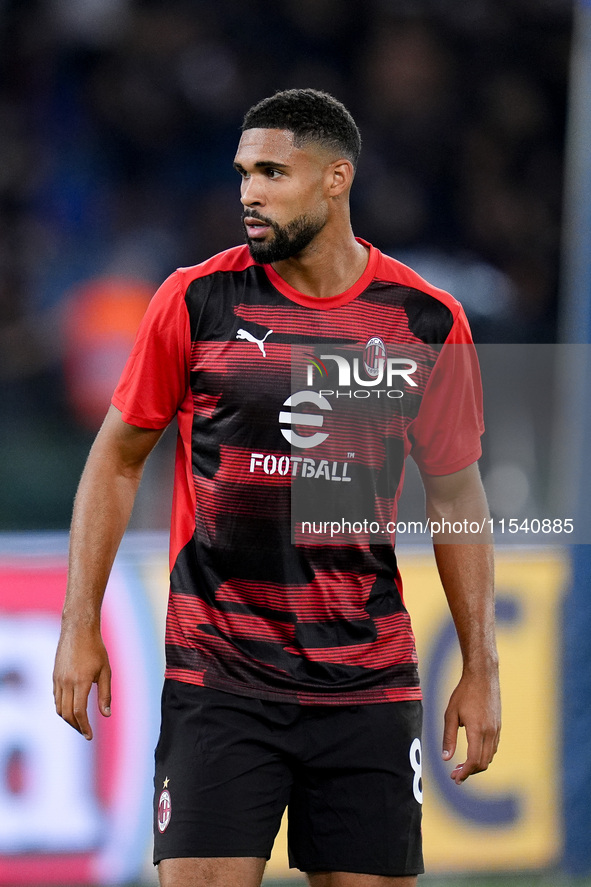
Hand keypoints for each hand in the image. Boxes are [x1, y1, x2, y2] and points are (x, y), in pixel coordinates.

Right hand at [53, 626, 111, 740]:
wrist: (78, 630)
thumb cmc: (96, 649)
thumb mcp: (105, 671)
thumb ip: (105, 694)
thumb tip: (106, 715)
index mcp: (81, 681)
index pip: (79, 712)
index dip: (84, 726)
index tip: (89, 735)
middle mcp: (66, 682)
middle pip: (67, 713)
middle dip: (76, 726)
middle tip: (86, 732)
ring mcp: (58, 679)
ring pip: (59, 707)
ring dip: (68, 719)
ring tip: (80, 723)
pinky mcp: (54, 676)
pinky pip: (56, 698)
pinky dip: (62, 708)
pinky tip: (72, 709)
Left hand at [442, 667, 500, 783]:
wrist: (483, 676)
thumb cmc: (464, 693)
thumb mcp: (450, 714)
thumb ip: (448, 737)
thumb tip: (446, 758)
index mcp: (477, 730)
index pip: (474, 760)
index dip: (464, 773)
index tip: (455, 778)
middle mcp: (490, 732)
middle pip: (483, 763)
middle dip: (469, 772)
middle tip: (455, 774)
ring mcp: (496, 729)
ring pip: (489, 757)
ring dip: (476, 764)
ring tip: (461, 765)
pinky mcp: (498, 726)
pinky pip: (493, 747)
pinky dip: (483, 755)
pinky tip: (472, 752)